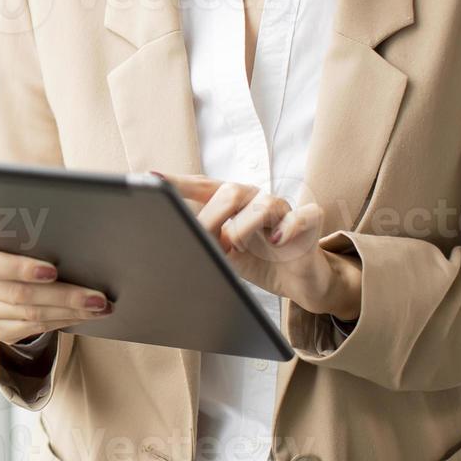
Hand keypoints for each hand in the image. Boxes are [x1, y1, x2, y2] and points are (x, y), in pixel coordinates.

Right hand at [0, 232, 112, 345]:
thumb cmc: (9, 240)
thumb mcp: (8, 231)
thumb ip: (24, 234)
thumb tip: (70, 237)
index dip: (20, 268)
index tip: (53, 270)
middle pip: (16, 294)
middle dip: (62, 296)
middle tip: (97, 297)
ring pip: (28, 315)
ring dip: (68, 312)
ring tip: (98, 307)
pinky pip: (30, 329)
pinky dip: (60, 322)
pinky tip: (81, 316)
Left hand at [161, 173, 361, 319]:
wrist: (301, 283)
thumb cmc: (260, 262)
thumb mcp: (225, 255)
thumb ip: (205, 242)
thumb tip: (176, 239)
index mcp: (234, 202)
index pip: (204, 186)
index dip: (179, 182)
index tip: (152, 177)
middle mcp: (256, 200)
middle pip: (232, 191)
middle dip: (213, 217)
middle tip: (206, 240)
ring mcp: (284, 210)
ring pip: (263, 203)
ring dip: (243, 226)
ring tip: (236, 246)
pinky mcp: (309, 224)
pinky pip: (301, 216)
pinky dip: (288, 227)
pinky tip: (276, 240)